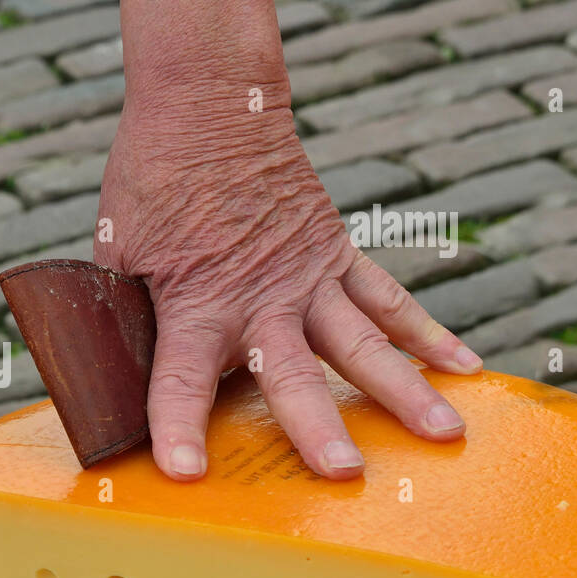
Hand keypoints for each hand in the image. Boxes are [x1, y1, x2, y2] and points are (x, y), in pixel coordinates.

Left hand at [97, 0, 481, 481]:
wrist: (207, 102)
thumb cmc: (151, 179)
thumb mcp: (115, 252)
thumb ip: (126, 316)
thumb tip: (113, 370)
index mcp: (195, 302)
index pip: (181, 380)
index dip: (178, 428)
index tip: (186, 472)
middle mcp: (260, 297)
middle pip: (293, 373)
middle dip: (318, 427)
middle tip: (346, 474)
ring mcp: (307, 276)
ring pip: (363, 342)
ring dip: (403, 390)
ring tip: (445, 434)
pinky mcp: (335, 252)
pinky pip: (388, 298)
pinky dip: (426, 332)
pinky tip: (463, 366)